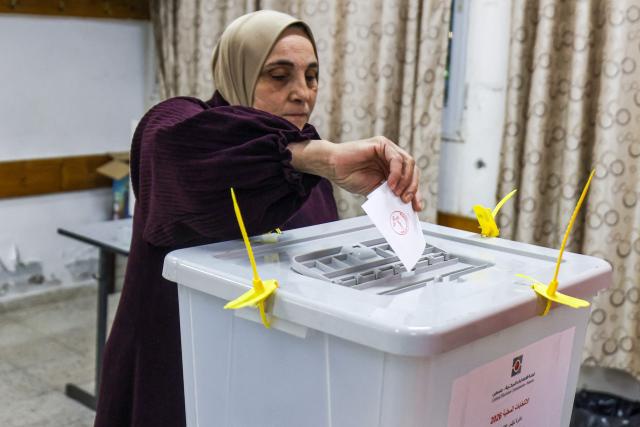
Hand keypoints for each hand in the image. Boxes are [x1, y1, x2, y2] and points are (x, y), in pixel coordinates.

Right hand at [289, 137, 422, 210]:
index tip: (417, 207)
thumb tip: (405, 205)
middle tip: (406, 200)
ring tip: (397, 193)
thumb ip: (390, 193)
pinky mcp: (381, 144)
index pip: (410, 178)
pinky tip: (390, 183)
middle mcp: (392, 156)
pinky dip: (396, 173)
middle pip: (413, 170)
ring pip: (409, 163)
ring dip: (406, 181)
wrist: (333, 168)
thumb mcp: (375, 190)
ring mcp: (388, 149)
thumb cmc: (349, 177)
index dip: (416, 192)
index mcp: (391, 167)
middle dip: (413, 187)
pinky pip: (396, 158)